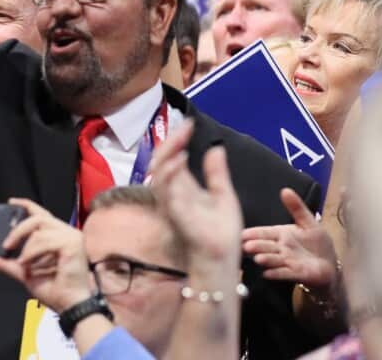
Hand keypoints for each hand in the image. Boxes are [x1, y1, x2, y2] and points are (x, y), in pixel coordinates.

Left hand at [0, 199, 91, 312]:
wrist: (69, 306)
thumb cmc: (55, 290)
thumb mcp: (25, 273)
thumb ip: (8, 264)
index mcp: (58, 236)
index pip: (42, 213)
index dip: (26, 205)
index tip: (11, 203)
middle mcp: (67, 232)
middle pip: (38, 217)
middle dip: (18, 229)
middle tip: (6, 244)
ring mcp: (72, 236)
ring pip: (40, 228)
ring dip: (25, 246)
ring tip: (21, 262)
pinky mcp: (72, 243)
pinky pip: (45, 240)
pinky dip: (32, 252)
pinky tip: (28, 263)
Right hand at [148, 124, 243, 268]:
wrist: (222, 257)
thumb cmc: (220, 232)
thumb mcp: (223, 195)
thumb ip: (216, 173)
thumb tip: (216, 148)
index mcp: (182, 187)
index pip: (172, 157)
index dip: (178, 139)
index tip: (190, 124)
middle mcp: (172, 193)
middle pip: (160, 160)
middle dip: (171, 141)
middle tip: (186, 127)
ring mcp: (171, 203)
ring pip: (158, 172)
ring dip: (168, 153)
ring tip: (182, 139)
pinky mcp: (174, 213)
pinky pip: (165, 190)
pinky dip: (170, 173)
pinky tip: (181, 159)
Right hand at [242, 188, 337, 288]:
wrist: (331, 264)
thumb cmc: (317, 243)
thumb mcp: (309, 223)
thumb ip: (297, 208)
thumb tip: (285, 189)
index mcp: (281, 234)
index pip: (263, 233)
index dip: (253, 233)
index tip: (241, 233)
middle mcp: (280, 248)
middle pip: (265, 246)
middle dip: (256, 246)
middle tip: (246, 246)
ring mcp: (287, 262)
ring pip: (273, 260)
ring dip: (266, 259)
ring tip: (258, 258)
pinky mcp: (296, 273)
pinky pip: (284, 273)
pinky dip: (276, 274)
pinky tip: (267, 273)